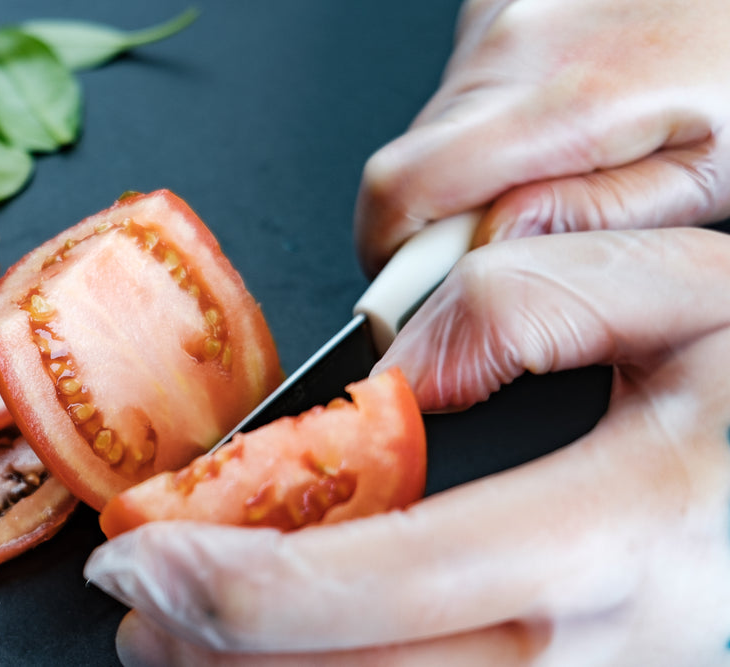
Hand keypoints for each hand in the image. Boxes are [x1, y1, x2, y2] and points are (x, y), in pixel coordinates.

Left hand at [85, 227, 729, 665]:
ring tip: (188, 643)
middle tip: (139, 613)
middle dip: (229, 656)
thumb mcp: (677, 294)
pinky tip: (303, 653)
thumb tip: (393, 377)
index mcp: (618, 528)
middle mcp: (610, 644)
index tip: (140, 557)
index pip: (388, 580)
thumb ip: (519, 308)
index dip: (242, 586)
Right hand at [355, 0, 729, 275]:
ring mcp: (497, 15)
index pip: (402, 188)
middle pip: (409, 168)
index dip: (387, 253)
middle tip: (514, 235)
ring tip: (553, 163)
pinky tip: (550, 121)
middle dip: (442, 222)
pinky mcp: (494, 5)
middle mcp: (513, 43)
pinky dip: (484, 126)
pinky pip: (458, 94)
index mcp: (567, 98)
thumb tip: (489, 247)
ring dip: (469, 173)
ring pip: (431, 134)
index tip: (415, 290)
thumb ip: (588, 218)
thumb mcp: (702, 178)